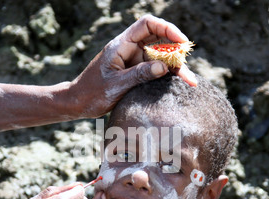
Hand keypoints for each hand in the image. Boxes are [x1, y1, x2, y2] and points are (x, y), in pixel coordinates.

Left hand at [71, 14, 196, 117]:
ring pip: (160, 57)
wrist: (78, 103)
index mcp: (121, 45)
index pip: (147, 25)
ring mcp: (133, 61)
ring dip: (175, 67)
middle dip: (176, 51)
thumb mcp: (117, 85)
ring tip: (190, 82)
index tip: (182, 41)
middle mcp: (129, 49)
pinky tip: (180, 83)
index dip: (166, 29)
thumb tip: (164, 67)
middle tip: (186, 68)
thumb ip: (140, 74)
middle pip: (158, 40)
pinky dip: (168, 76)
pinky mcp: (136, 73)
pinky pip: (155, 70)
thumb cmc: (92, 93)